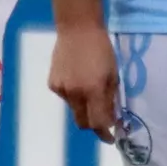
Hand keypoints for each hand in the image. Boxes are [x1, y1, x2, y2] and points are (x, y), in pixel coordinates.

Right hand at [49, 15, 119, 138]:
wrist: (77, 28)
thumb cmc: (101, 49)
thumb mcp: (113, 74)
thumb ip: (111, 98)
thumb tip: (112, 118)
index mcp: (94, 90)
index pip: (99, 123)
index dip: (106, 133)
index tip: (111, 137)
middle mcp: (75, 94)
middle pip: (83, 124)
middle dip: (94, 126)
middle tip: (102, 119)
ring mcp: (61, 90)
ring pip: (74, 110)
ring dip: (84, 108)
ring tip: (89, 91)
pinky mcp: (52, 84)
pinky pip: (65, 98)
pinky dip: (73, 96)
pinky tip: (77, 80)